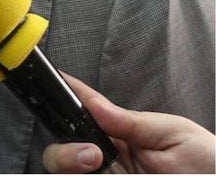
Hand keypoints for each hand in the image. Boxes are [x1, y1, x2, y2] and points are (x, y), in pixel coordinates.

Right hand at [42, 74, 214, 173]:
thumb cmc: (207, 161)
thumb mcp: (173, 133)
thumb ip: (132, 121)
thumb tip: (93, 103)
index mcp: (118, 133)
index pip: (80, 111)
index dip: (63, 98)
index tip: (56, 90)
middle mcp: (106, 158)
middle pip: (62, 148)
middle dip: (64, 148)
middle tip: (90, 153)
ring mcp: (107, 175)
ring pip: (65, 171)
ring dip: (68, 162)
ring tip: (94, 163)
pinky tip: (95, 175)